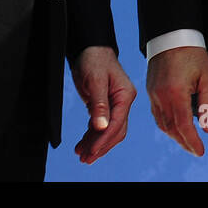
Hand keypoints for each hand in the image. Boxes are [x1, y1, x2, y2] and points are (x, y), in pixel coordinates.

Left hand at [70, 46, 136, 163]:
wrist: (90, 49)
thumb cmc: (94, 60)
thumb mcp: (95, 81)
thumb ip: (99, 104)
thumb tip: (101, 127)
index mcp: (125, 96)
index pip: (117, 123)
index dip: (104, 139)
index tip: (92, 151)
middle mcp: (123, 102)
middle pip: (115, 130)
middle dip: (101, 146)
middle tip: (86, 158)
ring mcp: (115, 104)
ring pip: (108, 130)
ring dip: (95, 143)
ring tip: (82, 155)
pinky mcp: (104, 105)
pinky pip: (101, 125)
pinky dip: (92, 135)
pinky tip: (83, 144)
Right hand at [146, 46, 207, 155]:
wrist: (172, 36)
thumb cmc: (193, 54)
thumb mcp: (207, 77)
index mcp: (176, 92)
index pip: (183, 125)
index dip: (192, 141)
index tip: (200, 151)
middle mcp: (161, 96)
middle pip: (171, 128)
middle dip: (184, 142)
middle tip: (195, 150)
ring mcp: (153, 94)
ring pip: (162, 123)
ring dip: (174, 135)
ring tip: (187, 142)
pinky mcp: (150, 91)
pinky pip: (156, 115)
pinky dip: (166, 125)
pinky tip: (175, 128)